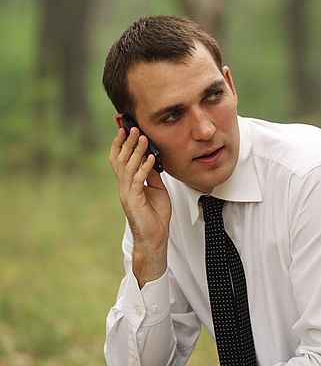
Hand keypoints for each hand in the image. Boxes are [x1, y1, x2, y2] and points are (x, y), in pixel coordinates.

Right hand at [109, 127, 171, 285]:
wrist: (154, 238)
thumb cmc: (155, 216)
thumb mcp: (156, 189)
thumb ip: (152, 175)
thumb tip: (153, 158)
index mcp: (128, 183)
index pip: (120, 159)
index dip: (120, 144)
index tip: (123, 128)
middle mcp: (124, 187)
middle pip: (120, 160)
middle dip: (126, 143)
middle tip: (133, 128)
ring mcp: (127, 194)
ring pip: (128, 168)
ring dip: (136, 151)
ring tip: (142, 138)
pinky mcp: (134, 201)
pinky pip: (138, 181)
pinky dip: (144, 168)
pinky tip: (150, 158)